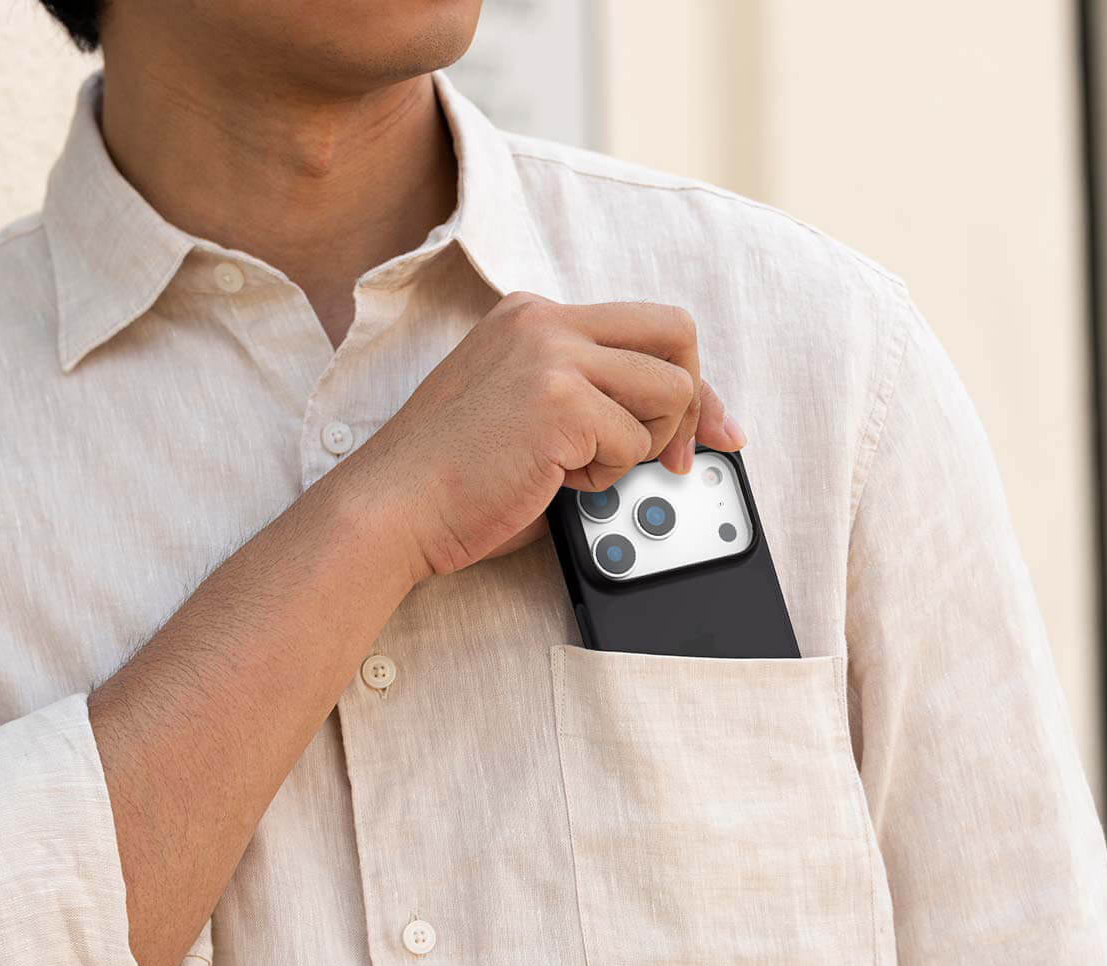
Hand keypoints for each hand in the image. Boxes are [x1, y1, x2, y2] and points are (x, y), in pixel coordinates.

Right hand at [341, 291, 744, 580]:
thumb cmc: (453, 480)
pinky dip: (607, 475)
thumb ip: (592, 399)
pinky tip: (555, 481)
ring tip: (581, 469)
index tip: (713, 430)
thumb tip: (685, 424)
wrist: (392, 508)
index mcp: (531, 316)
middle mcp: (544, 320)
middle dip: (695, 401)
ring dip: (642, 446)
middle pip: (676, 331)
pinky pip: (635, 442)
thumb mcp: (529, 414)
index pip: (645, 327)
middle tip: (678, 457)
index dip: (689, 381)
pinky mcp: (559, 400)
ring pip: (670, 390)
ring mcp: (551, 354)